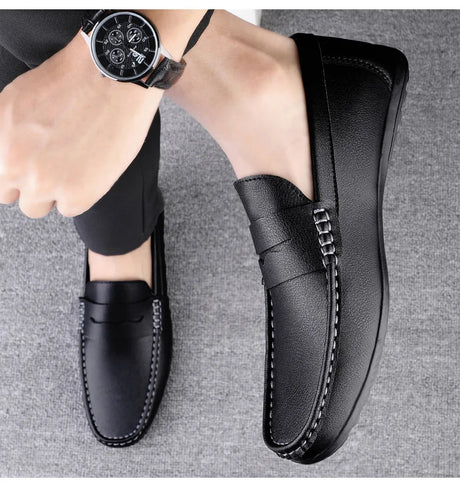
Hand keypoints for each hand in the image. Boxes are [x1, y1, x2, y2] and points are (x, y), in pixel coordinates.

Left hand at [0, 31, 162, 217]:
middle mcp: (12, 163)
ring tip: (74, 168)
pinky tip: (92, 169)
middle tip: (51, 167)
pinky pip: (69, 209)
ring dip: (52, 192)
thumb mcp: (16, 101)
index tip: (26, 167)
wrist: (110, 78)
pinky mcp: (75, 193)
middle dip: (27, 184)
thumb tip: (11, 153)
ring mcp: (43, 182)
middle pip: (9, 194)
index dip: (11, 171)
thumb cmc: (73, 81)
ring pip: (37, 207)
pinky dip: (81, 194)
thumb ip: (6, 133)